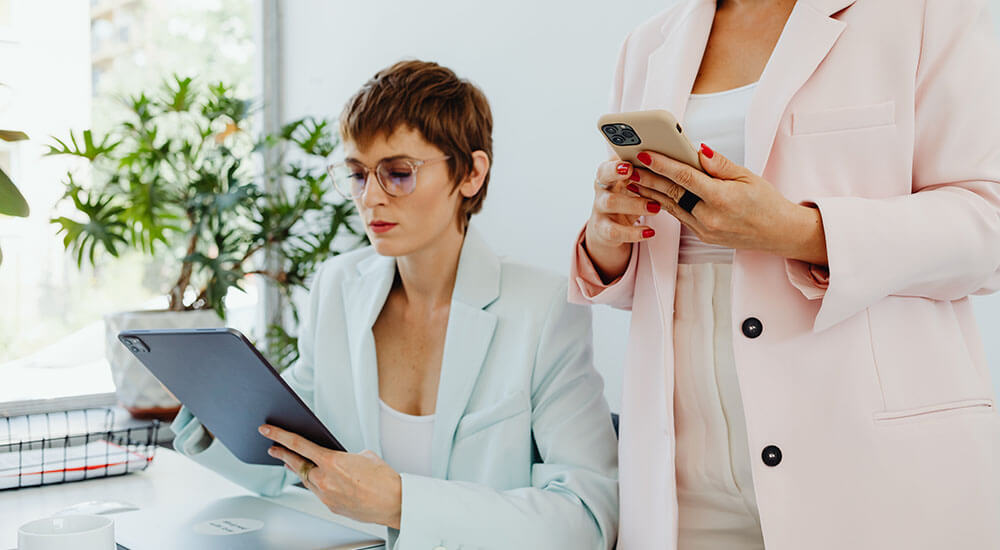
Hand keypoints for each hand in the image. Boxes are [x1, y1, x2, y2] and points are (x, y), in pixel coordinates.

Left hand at [258, 424, 402, 528]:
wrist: (394, 502)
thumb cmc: (384, 479)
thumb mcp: (365, 456)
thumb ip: (345, 456)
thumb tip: (339, 461)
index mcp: (332, 462)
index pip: (298, 445)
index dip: (279, 436)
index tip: (268, 431)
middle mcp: (325, 479)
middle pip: (297, 464)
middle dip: (283, 455)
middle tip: (272, 449)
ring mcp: (326, 495)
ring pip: (306, 480)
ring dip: (300, 470)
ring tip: (292, 462)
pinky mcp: (331, 506)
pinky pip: (317, 492)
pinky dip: (316, 484)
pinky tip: (318, 480)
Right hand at [584, 159, 661, 281]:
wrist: (613, 227)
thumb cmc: (632, 197)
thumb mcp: (638, 182)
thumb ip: (650, 169)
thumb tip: (681, 154)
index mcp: (612, 170)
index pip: (612, 156)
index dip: (619, 158)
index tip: (632, 156)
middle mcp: (603, 186)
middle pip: (603, 175)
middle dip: (615, 171)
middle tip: (632, 171)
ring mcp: (600, 208)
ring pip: (610, 202)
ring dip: (633, 203)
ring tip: (655, 206)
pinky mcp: (603, 229)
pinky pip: (615, 231)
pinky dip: (633, 232)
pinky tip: (650, 232)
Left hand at [631, 145, 827, 264]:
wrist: (779, 234)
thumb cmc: (766, 202)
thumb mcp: (748, 177)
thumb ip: (719, 165)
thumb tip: (698, 151)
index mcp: (722, 199)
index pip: (685, 177)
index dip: (662, 164)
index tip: (644, 154)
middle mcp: (709, 217)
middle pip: (672, 193)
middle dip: (648, 178)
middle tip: (629, 165)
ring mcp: (704, 230)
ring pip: (671, 206)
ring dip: (651, 192)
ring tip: (634, 178)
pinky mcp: (702, 236)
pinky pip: (679, 217)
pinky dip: (665, 203)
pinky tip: (652, 193)